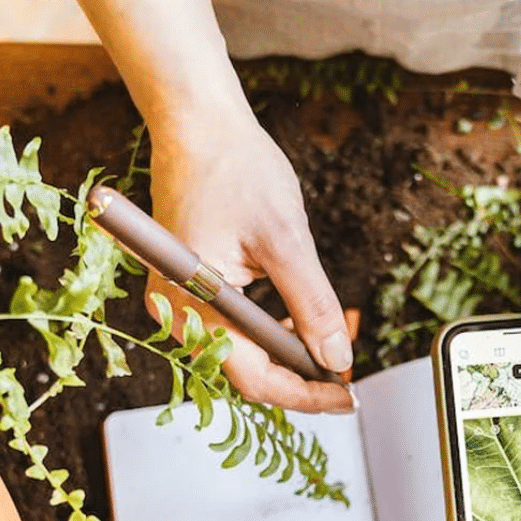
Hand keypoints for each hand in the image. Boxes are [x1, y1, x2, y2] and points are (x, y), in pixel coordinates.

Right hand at [146, 110, 354, 413]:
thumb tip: (336, 357)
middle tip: (343, 370)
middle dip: (298, 376)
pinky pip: (229, 330)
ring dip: (284, 355)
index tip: (344, 396)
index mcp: (196, 306)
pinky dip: (266, 333)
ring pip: (239, 354)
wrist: (196, 124)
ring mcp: (177, 302)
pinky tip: (292, 320)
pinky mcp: (185, 288)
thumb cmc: (233, 169)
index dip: (304, 394)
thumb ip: (311, 306)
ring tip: (327, 339)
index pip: (255, 378)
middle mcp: (176, 313)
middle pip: (244, 373)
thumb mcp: (286, 240)